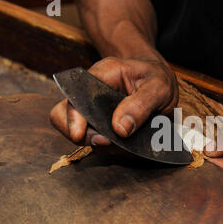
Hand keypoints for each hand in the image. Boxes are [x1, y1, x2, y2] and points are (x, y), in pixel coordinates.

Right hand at [50, 57, 177, 146]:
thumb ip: (141, 105)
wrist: (160, 83)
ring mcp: (92, 111)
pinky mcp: (99, 126)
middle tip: (107, 141)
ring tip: (125, 142)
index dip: (73, 116)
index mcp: (102, 75)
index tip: (80, 134)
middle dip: (81, 135)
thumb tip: (120, 128)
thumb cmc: (157, 79)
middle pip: (62, 116)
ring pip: (77, 134)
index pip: (75, 94)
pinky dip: (110, 149)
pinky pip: (96, 144)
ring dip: (99, 145)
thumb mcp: (158, 87)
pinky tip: (128, 143)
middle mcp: (90, 93)